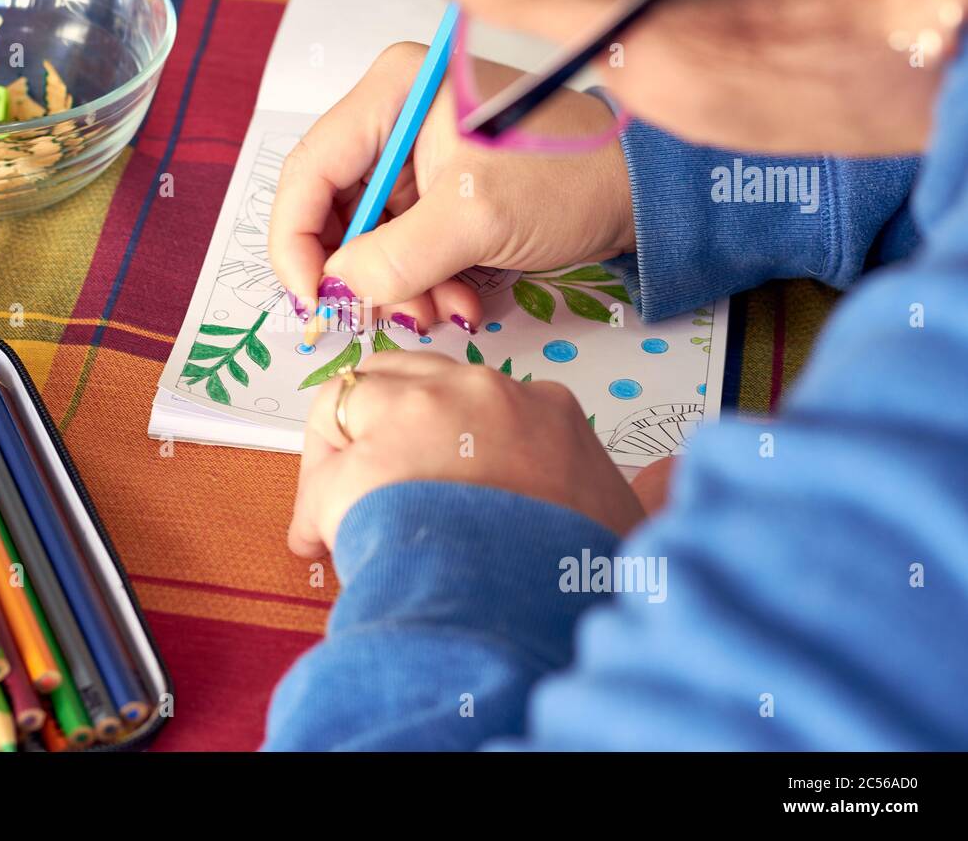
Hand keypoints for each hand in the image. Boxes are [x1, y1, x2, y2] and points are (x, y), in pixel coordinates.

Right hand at [269, 41, 634, 334]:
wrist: (641, 192)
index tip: (312, 299)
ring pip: (367, 238)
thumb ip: (395, 259)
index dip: (297, 243)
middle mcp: (393, 117)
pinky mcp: (437, 192)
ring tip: (440, 312)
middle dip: (356, 272)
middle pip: (332, 208)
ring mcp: (414, 157)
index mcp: (392, 93)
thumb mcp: (476, 220)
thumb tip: (336, 291)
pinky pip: (402, 247)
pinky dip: (422, 283)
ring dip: (395, 287)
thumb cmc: (569, 180)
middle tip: (377, 317)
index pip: (308, 171)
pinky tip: (460, 302)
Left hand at [288, 352, 644, 556]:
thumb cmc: (575, 573)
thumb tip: (672, 477)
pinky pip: (320, 472)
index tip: (433, 473)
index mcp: (543, 409)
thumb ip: (645, 490)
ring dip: (339, 456)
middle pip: (404, 379)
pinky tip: (325, 542)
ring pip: (351, 401)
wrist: (530, 608)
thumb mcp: (625, 519)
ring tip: (342, 513)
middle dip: (379, 427)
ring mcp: (418, 417)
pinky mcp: (364, 458)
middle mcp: (479, 395)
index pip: (472, 394)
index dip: (441, 434)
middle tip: (372, 484)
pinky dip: (315, 509)